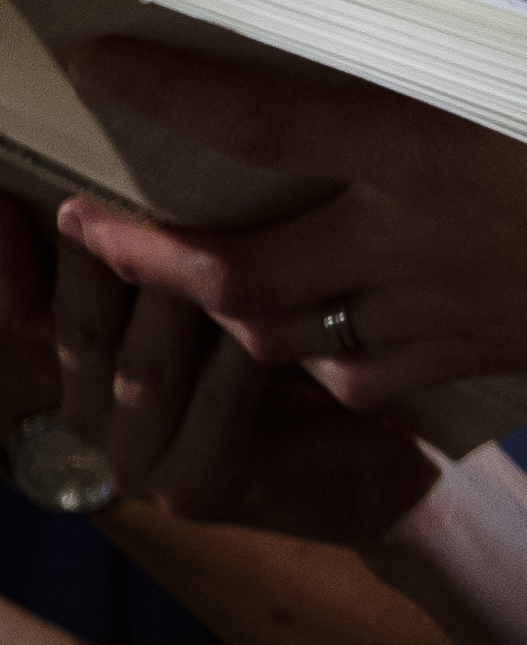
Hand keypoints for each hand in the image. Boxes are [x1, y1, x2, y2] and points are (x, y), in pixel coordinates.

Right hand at [38, 204, 436, 543]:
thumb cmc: (297, 371)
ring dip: (169, 295)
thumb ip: (177, 264)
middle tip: (94, 195)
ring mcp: (142, 462)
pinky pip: (219, 400)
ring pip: (147, 362)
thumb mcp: (224, 308)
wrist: (371, 473)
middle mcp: (96, 420)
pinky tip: (264, 303)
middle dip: (93, 258)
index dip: (8, 262)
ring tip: (182, 226)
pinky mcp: (201, 486)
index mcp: (89, 374)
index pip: (30, 312)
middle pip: (84, 327)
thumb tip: (159, 158)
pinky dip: (238, 350)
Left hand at [49, 43, 526, 430]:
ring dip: (227, 308)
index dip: (172, 90)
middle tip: (87, 229)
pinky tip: (322, 337)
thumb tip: (385, 54)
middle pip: (234, 265)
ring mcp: (427, 313)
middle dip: (145, 255)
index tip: (97, 65)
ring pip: (275, 330)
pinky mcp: (453, 365)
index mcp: (437, 151)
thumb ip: (462, 86)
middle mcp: (412, 239)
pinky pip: (349, 374)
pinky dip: (319, 357)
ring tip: (196, 281)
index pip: (269, 119)